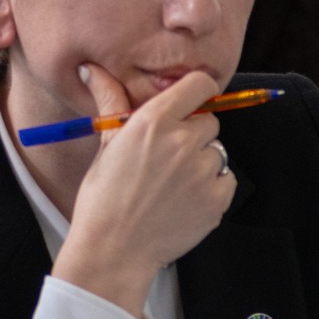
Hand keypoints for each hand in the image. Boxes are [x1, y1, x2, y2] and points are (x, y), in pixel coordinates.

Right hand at [56, 67, 234, 317]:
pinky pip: (226, 179)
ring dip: (202, 164)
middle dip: (193, 136)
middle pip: (209, 122)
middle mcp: (183, 141)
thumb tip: (91, 68)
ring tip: (170, 186)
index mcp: (153, 122)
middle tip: (165, 160)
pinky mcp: (219, 196)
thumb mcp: (107, 145)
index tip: (190, 104)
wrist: (114, 251)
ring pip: (217, 152)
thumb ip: (111, 102)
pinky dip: (211, 188)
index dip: (198, 92)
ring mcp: (204, 170)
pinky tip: (183, 201)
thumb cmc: (104, 198)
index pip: (199, 84)